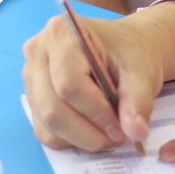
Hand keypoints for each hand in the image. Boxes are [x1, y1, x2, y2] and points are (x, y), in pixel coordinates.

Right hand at [22, 14, 166, 150]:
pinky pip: (45, 131)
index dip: (96, 112)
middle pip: (53, 108)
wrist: (127, 48)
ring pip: (47, 124)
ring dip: (81, 139)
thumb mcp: (142, 72)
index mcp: (62, 33)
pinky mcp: (34, 97)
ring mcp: (32, 76)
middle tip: (118, 136)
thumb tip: (136, 133)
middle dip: (88, 131)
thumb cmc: (131, 52)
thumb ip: (137, 101)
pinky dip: (71, 140)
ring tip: (109, 133)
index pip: (69, 84)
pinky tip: (93, 130)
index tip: (121, 127)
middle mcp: (38, 51)